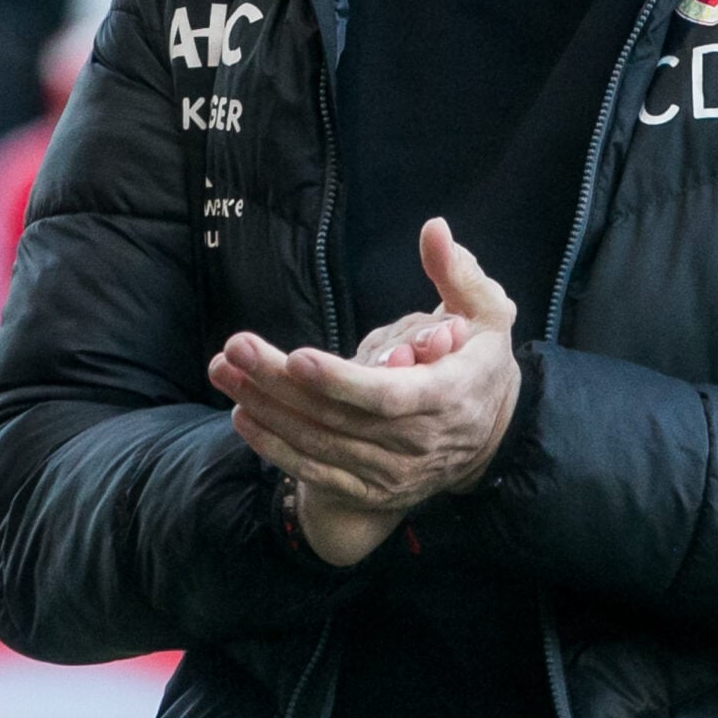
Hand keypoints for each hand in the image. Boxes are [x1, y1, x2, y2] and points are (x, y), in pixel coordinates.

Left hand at [208, 218, 521, 565]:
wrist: (493, 437)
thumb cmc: (481, 361)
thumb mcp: (486, 313)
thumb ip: (457, 272)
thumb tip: (434, 228)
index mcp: (448, 395)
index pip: (388, 396)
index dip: (340, 381)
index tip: (296, 357)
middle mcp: (418, 441)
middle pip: (338, 417)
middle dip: (280, 383)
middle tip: (236, 347)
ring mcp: (393, 471)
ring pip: (318, 443)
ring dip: (265, 409)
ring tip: (225, 371)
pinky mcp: (372, 489)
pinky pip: (315, 471)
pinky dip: (274, 447)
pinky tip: (243, 415)